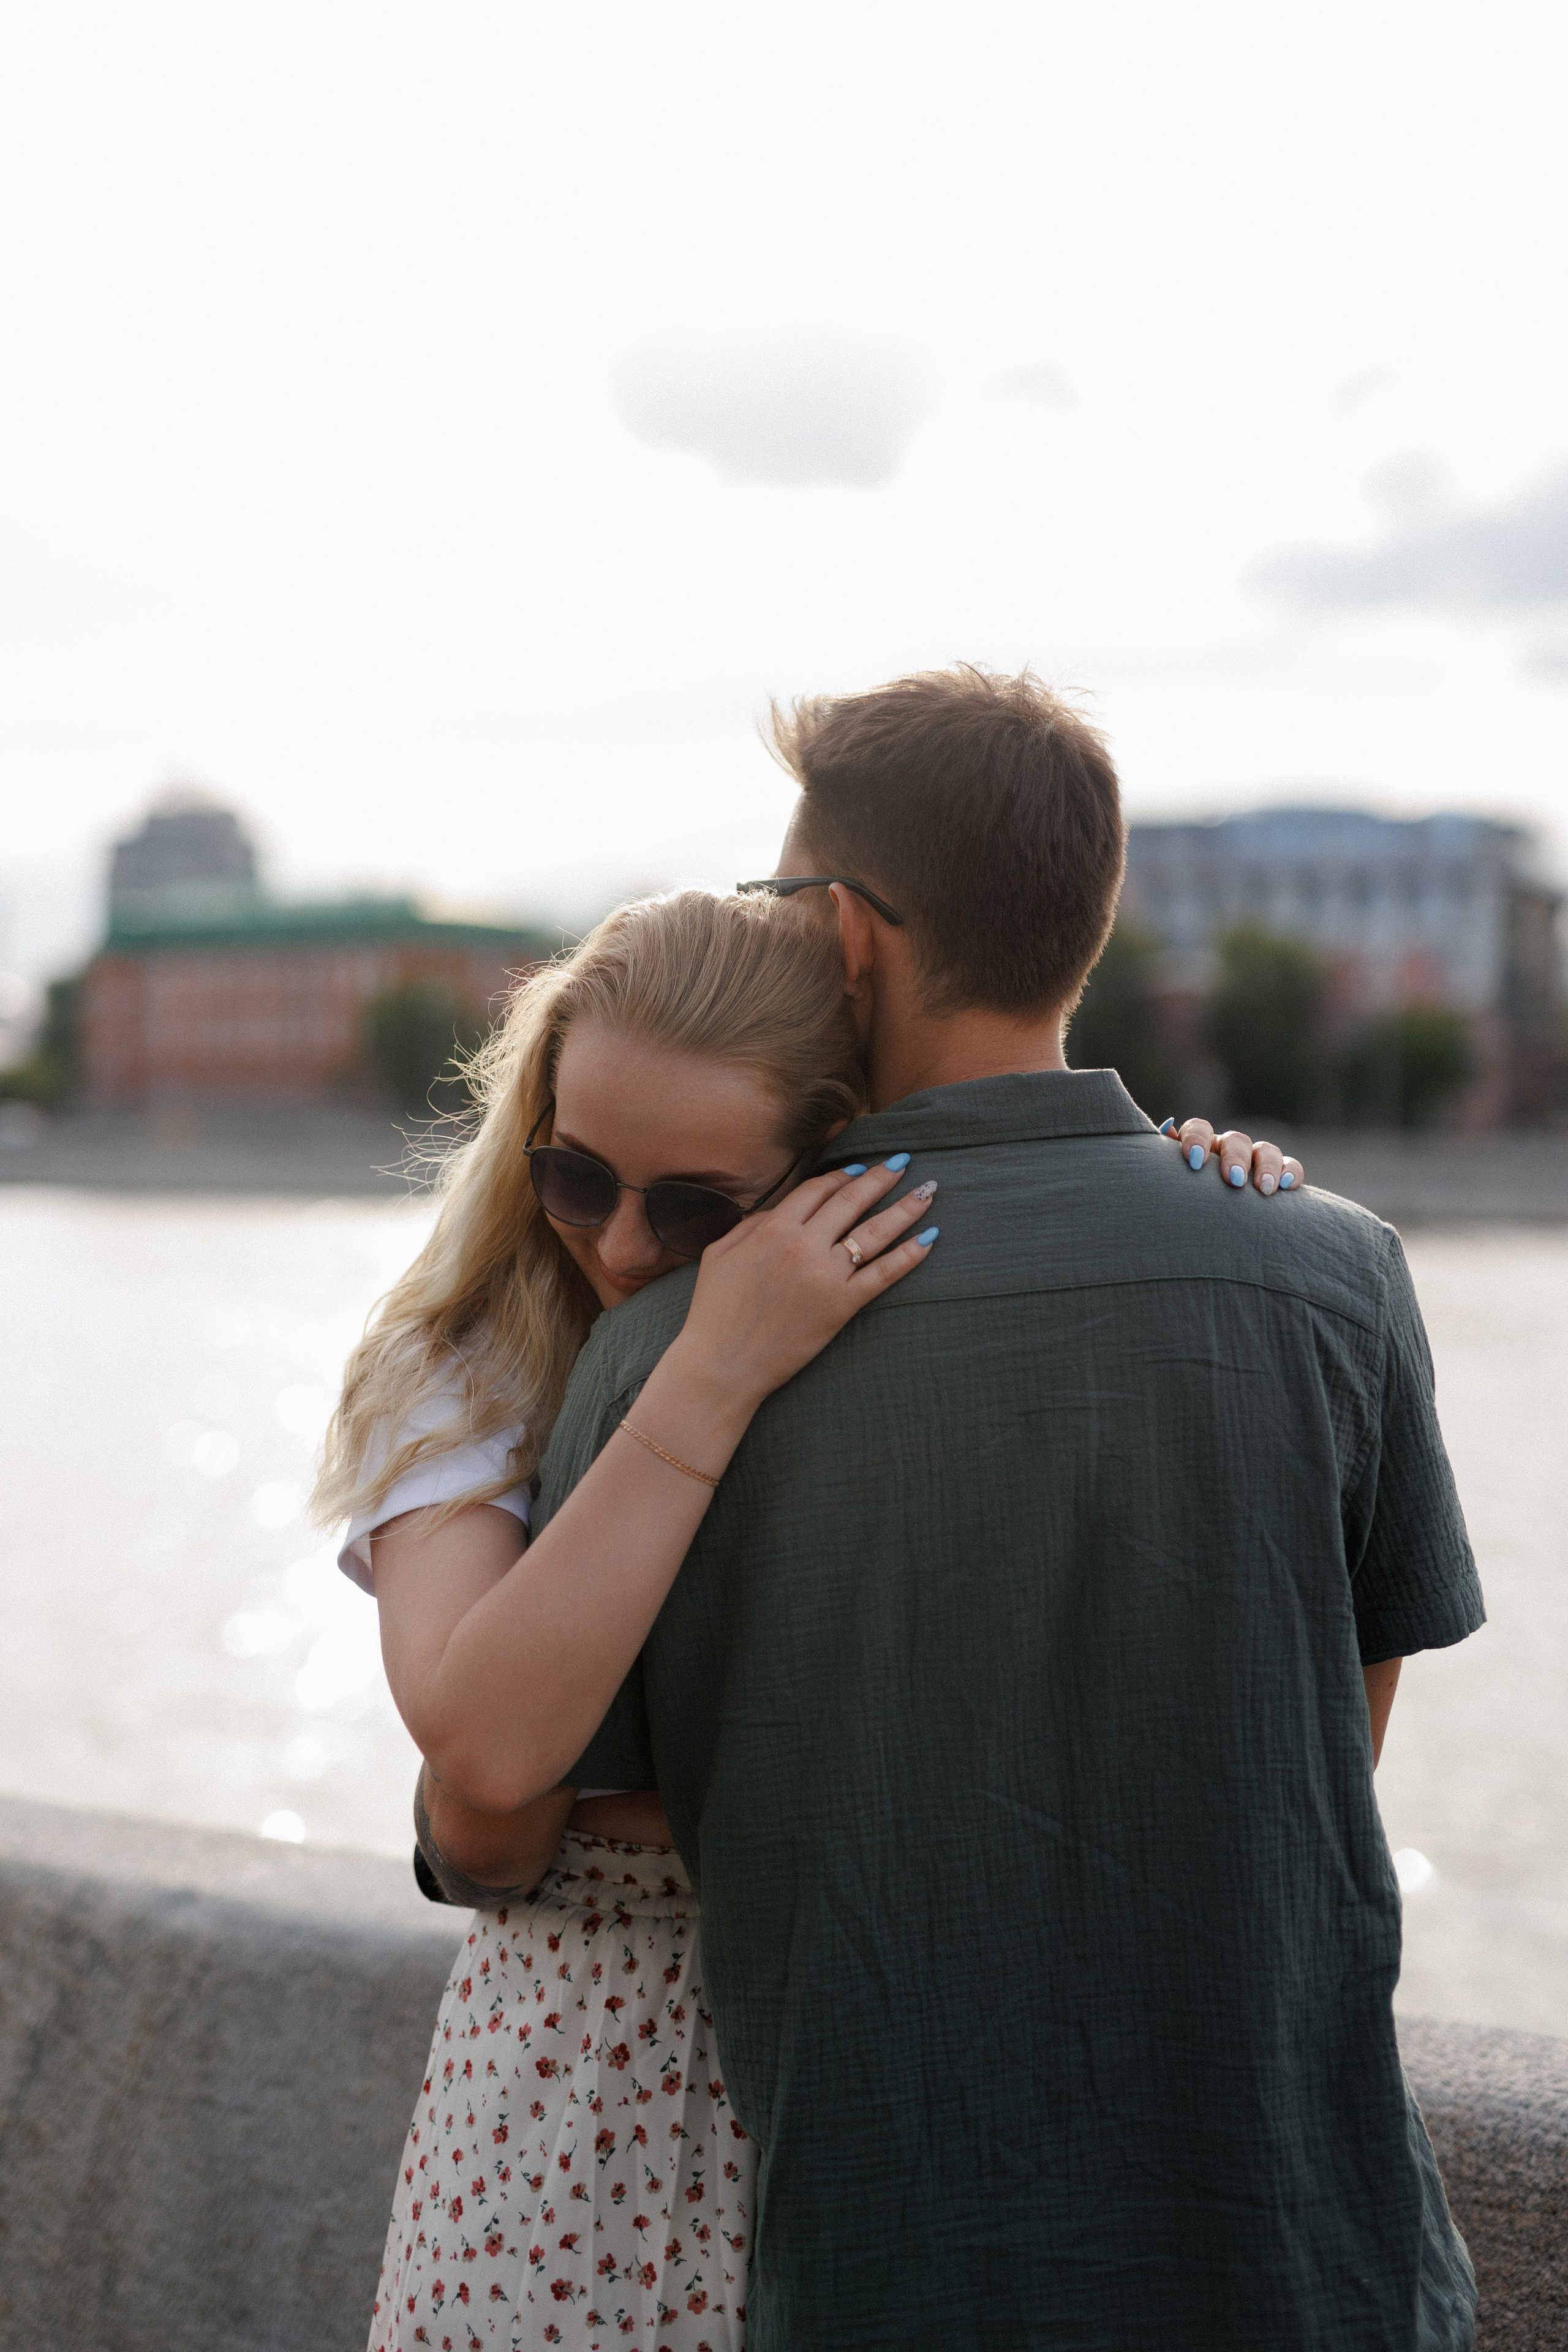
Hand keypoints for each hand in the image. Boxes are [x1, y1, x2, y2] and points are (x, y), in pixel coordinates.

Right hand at [665, 1156, 937, 1414]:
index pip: (817, 1189)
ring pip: (875, 1232)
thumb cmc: (715, 1311)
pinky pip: (883, 1273)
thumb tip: (782, 1209)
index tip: (860, 1169)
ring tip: (928, 1191)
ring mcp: (826, 1274)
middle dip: (881, 1177)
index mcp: (773, 1229)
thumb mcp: (720, 1254)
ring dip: (905, 1208)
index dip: (842, 1175)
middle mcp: (804, 1245)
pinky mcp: (842, 1305)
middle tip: (903, 1161)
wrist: (722, 1364)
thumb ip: (752, 1225)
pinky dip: (909, 1255)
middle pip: (852, 1200)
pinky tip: (929, 1239)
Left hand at [1160, 1117, 1304, 1196]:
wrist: (1205, 1237)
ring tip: (1263, 1190)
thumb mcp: (1170, 1188)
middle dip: (1235, 1158)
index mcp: (1199, 1148)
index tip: (1195, 1162)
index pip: (1199, 1129)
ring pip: (1265, 1149)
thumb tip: (1165, 1132)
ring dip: (1266, 1166)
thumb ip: (1164, 1164)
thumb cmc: (1181, 1208)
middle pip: (1235, 1139)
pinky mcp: (1277, 1177)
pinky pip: (1289, 1167)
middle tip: (1233, 1181)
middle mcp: (1226, 1150)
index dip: (1197, 1140)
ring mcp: (1254, 1162)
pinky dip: (1290, 1173)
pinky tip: (1285, 1187)